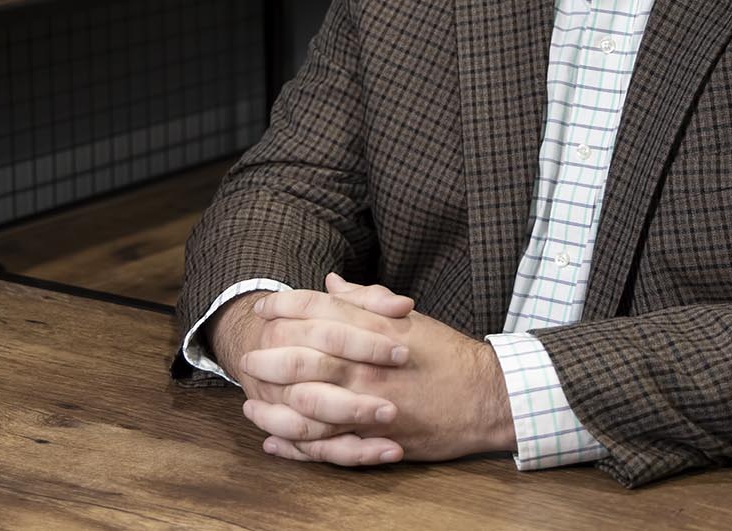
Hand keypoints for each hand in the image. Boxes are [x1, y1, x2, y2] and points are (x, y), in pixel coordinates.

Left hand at [241, 275, 515, 465]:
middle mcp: (367, 363)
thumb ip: (365, 300)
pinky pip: (328, 445)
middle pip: (303, 356)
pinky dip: (297, 448)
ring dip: (274, 408)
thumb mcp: (407, 318)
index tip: (262, 307)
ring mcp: (370, 403)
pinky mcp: (377, 437)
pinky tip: (274, 445)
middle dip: (269, 356)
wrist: (486, 396)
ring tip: (250, 406)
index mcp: (374, 328)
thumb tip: (331, 284)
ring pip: (309, 406)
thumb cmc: (446, 354)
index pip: (319, 310)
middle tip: (246, 358)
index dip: (285, 306)